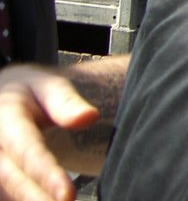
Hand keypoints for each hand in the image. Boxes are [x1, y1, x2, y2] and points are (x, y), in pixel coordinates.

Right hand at [0, 65, 99, 200]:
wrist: (2, 97)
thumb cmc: (30, 94)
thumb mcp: (48, 87)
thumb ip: (66, 103)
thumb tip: (90, 117)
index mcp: (5, 118)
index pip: (27, 150)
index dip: (46, 174)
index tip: (67, 196)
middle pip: (11, 178)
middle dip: (36, 198)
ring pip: (3, 190)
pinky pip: (3, 192)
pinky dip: (22, 199)